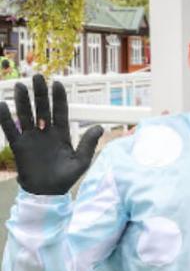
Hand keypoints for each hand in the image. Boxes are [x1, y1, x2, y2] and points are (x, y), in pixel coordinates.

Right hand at [0, 74, 102, 194]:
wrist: (47, 193)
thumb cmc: (66, 178)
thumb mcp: (81, 161)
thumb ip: (89, 144)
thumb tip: (100, 127)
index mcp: (62, 134)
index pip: (60, 111)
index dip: (58, 98)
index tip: (57, 83)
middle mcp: (46, 132)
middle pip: (42, 108)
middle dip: (40, 93)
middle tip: (37, 76)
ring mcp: (32, 138)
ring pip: (26, 115)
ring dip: (23, 101)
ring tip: (21, 86)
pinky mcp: (19, 146)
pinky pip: (10, 129)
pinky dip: (5, 118)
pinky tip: (2, 104)